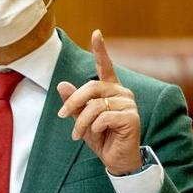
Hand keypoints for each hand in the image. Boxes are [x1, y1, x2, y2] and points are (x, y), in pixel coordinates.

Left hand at [56, 30, 141, 174]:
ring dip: (81, 122)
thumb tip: (61, 84)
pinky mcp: (131, 117)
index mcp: (111, 90)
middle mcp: (122, 92)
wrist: (116, 160)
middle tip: (62, 117)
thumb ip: (74, 102)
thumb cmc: (101, 138)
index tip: (96, 33)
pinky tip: (97, 135)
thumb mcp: (82, 119)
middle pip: (91, 87)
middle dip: (73, 103)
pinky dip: (94, 128)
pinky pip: (103, 117)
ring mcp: (128, 104)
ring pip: (95, 106)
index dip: (101, 50)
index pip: (106, 66)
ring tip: (77, 135)